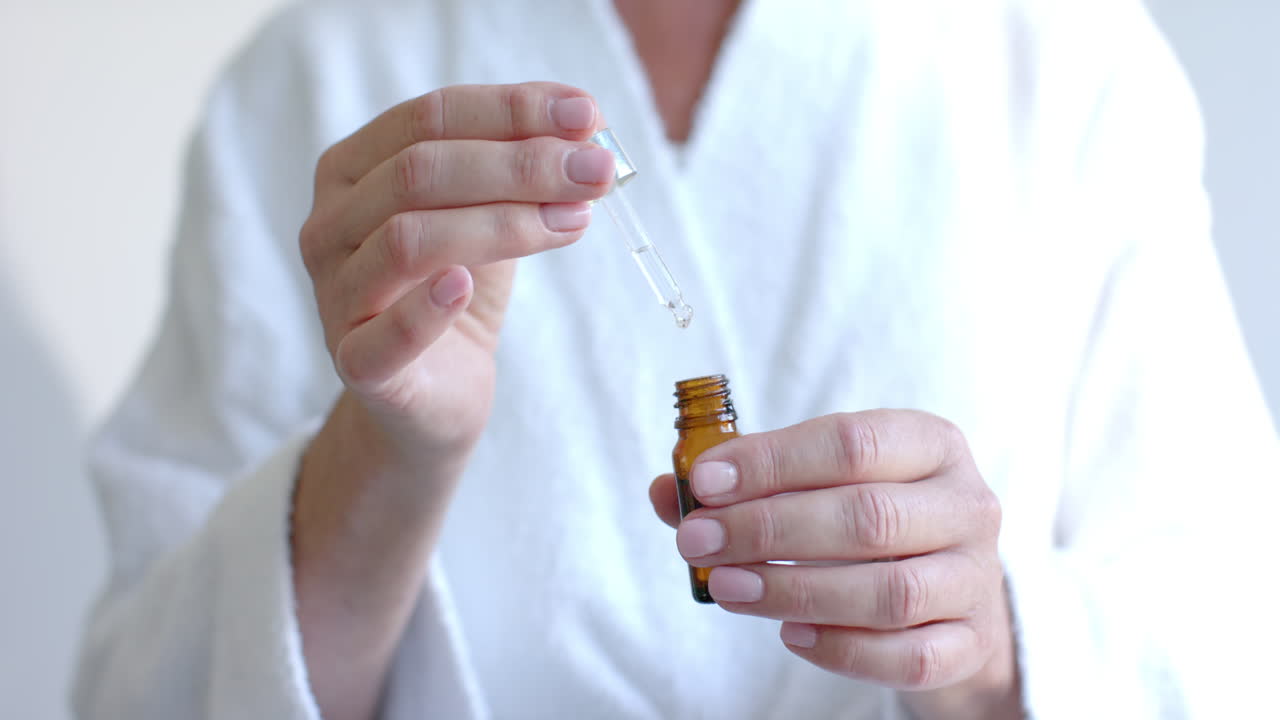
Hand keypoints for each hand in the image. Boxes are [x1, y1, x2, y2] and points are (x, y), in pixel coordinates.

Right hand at [299, 82, 613, 459]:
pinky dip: (425, 308)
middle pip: (418, 171)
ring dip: (503, 224)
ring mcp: (335, 295)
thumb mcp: (490, 215)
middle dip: (520, 164)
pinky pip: (383, 336)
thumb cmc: (460, 291)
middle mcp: (329, 225)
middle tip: (597, 170)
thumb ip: (521, 168)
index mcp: (351, 170)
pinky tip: (466, 286)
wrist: (434, 395)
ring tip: (575, 220)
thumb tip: (587, 124)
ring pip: (408, 240)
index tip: (586, 116)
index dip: (510, 110)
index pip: (428, 117)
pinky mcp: (357, 365)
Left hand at [649, 410, 1022, 719]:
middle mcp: (966, 505)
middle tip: (699, 542)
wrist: (949, 593)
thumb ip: (748, 485)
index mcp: (930, 443)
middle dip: (769, 529)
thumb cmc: (868, 523)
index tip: (705, 481)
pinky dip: (841, 649)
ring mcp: (975, 578)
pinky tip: (789, 635)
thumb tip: (668, 492)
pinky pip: (908, 656)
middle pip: (869, 517)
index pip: (852, 442)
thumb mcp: (819, 484)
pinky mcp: (971, 643)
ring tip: (728, 589)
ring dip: (793, 591)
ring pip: (889, 592)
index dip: (773, 461)